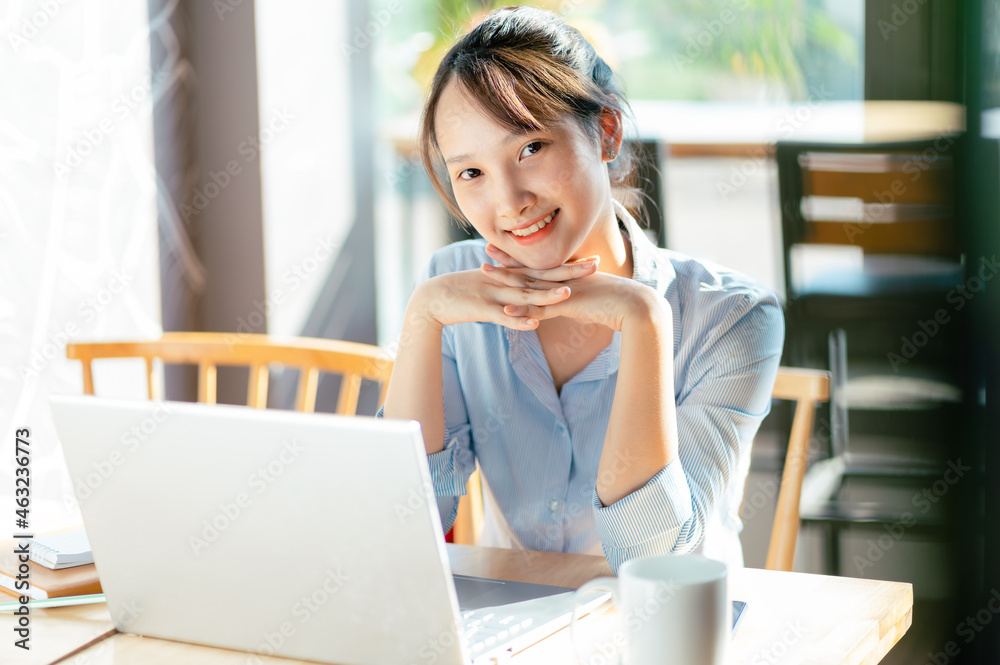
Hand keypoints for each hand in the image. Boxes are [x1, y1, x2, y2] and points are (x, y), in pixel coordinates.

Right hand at [410, 255, 596, 329]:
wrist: (434, 298)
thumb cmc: (465, 294)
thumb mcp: (494, 289)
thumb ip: (514, 291)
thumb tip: (535, 303)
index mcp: (511, 275)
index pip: (545, 269)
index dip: (569, 265)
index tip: (593, 260)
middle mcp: (506, 281)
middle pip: (542, 276)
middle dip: (569, 272)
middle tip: (596, 266)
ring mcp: (495, 295)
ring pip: (525, 295)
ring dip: (546, 296)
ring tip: (569, 294)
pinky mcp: (482, 309)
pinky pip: (503, 317)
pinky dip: (518, 321)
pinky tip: (533, 325)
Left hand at [481, 244, 664, 331]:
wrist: (638, 307)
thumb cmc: (620, 304)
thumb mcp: (595, 300)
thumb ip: (580, 299)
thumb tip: (570, 301)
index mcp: (570, 276)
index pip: (540, 265)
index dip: (522, 257)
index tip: (505, 248)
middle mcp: (565, 279)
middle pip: (531, 269)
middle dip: (507, 260)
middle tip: (486, 250)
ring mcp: (566, 291)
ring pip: (531, 285)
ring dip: (507, 280)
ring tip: (485, 274)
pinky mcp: (570, 305)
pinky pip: (542, 309)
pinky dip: (523, 311)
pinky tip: (505, 311)